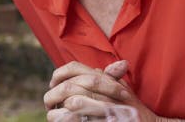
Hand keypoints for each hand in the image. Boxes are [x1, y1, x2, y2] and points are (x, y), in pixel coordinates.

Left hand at [44, 60, 161, 121]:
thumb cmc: (135, 112)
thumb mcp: (125, 93)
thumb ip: (110, 80)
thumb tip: (94, 71)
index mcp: (110, 82)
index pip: (78, 68)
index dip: (61, 73)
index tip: (53, 82)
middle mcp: (110, 93)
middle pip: (74, 86)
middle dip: (56, 93)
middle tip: (49, 101)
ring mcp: (110, 110)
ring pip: (74, 104)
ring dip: (59, 110)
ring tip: (52, 114)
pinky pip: (81, 121)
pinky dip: (68, 121)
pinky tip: (61, 121)